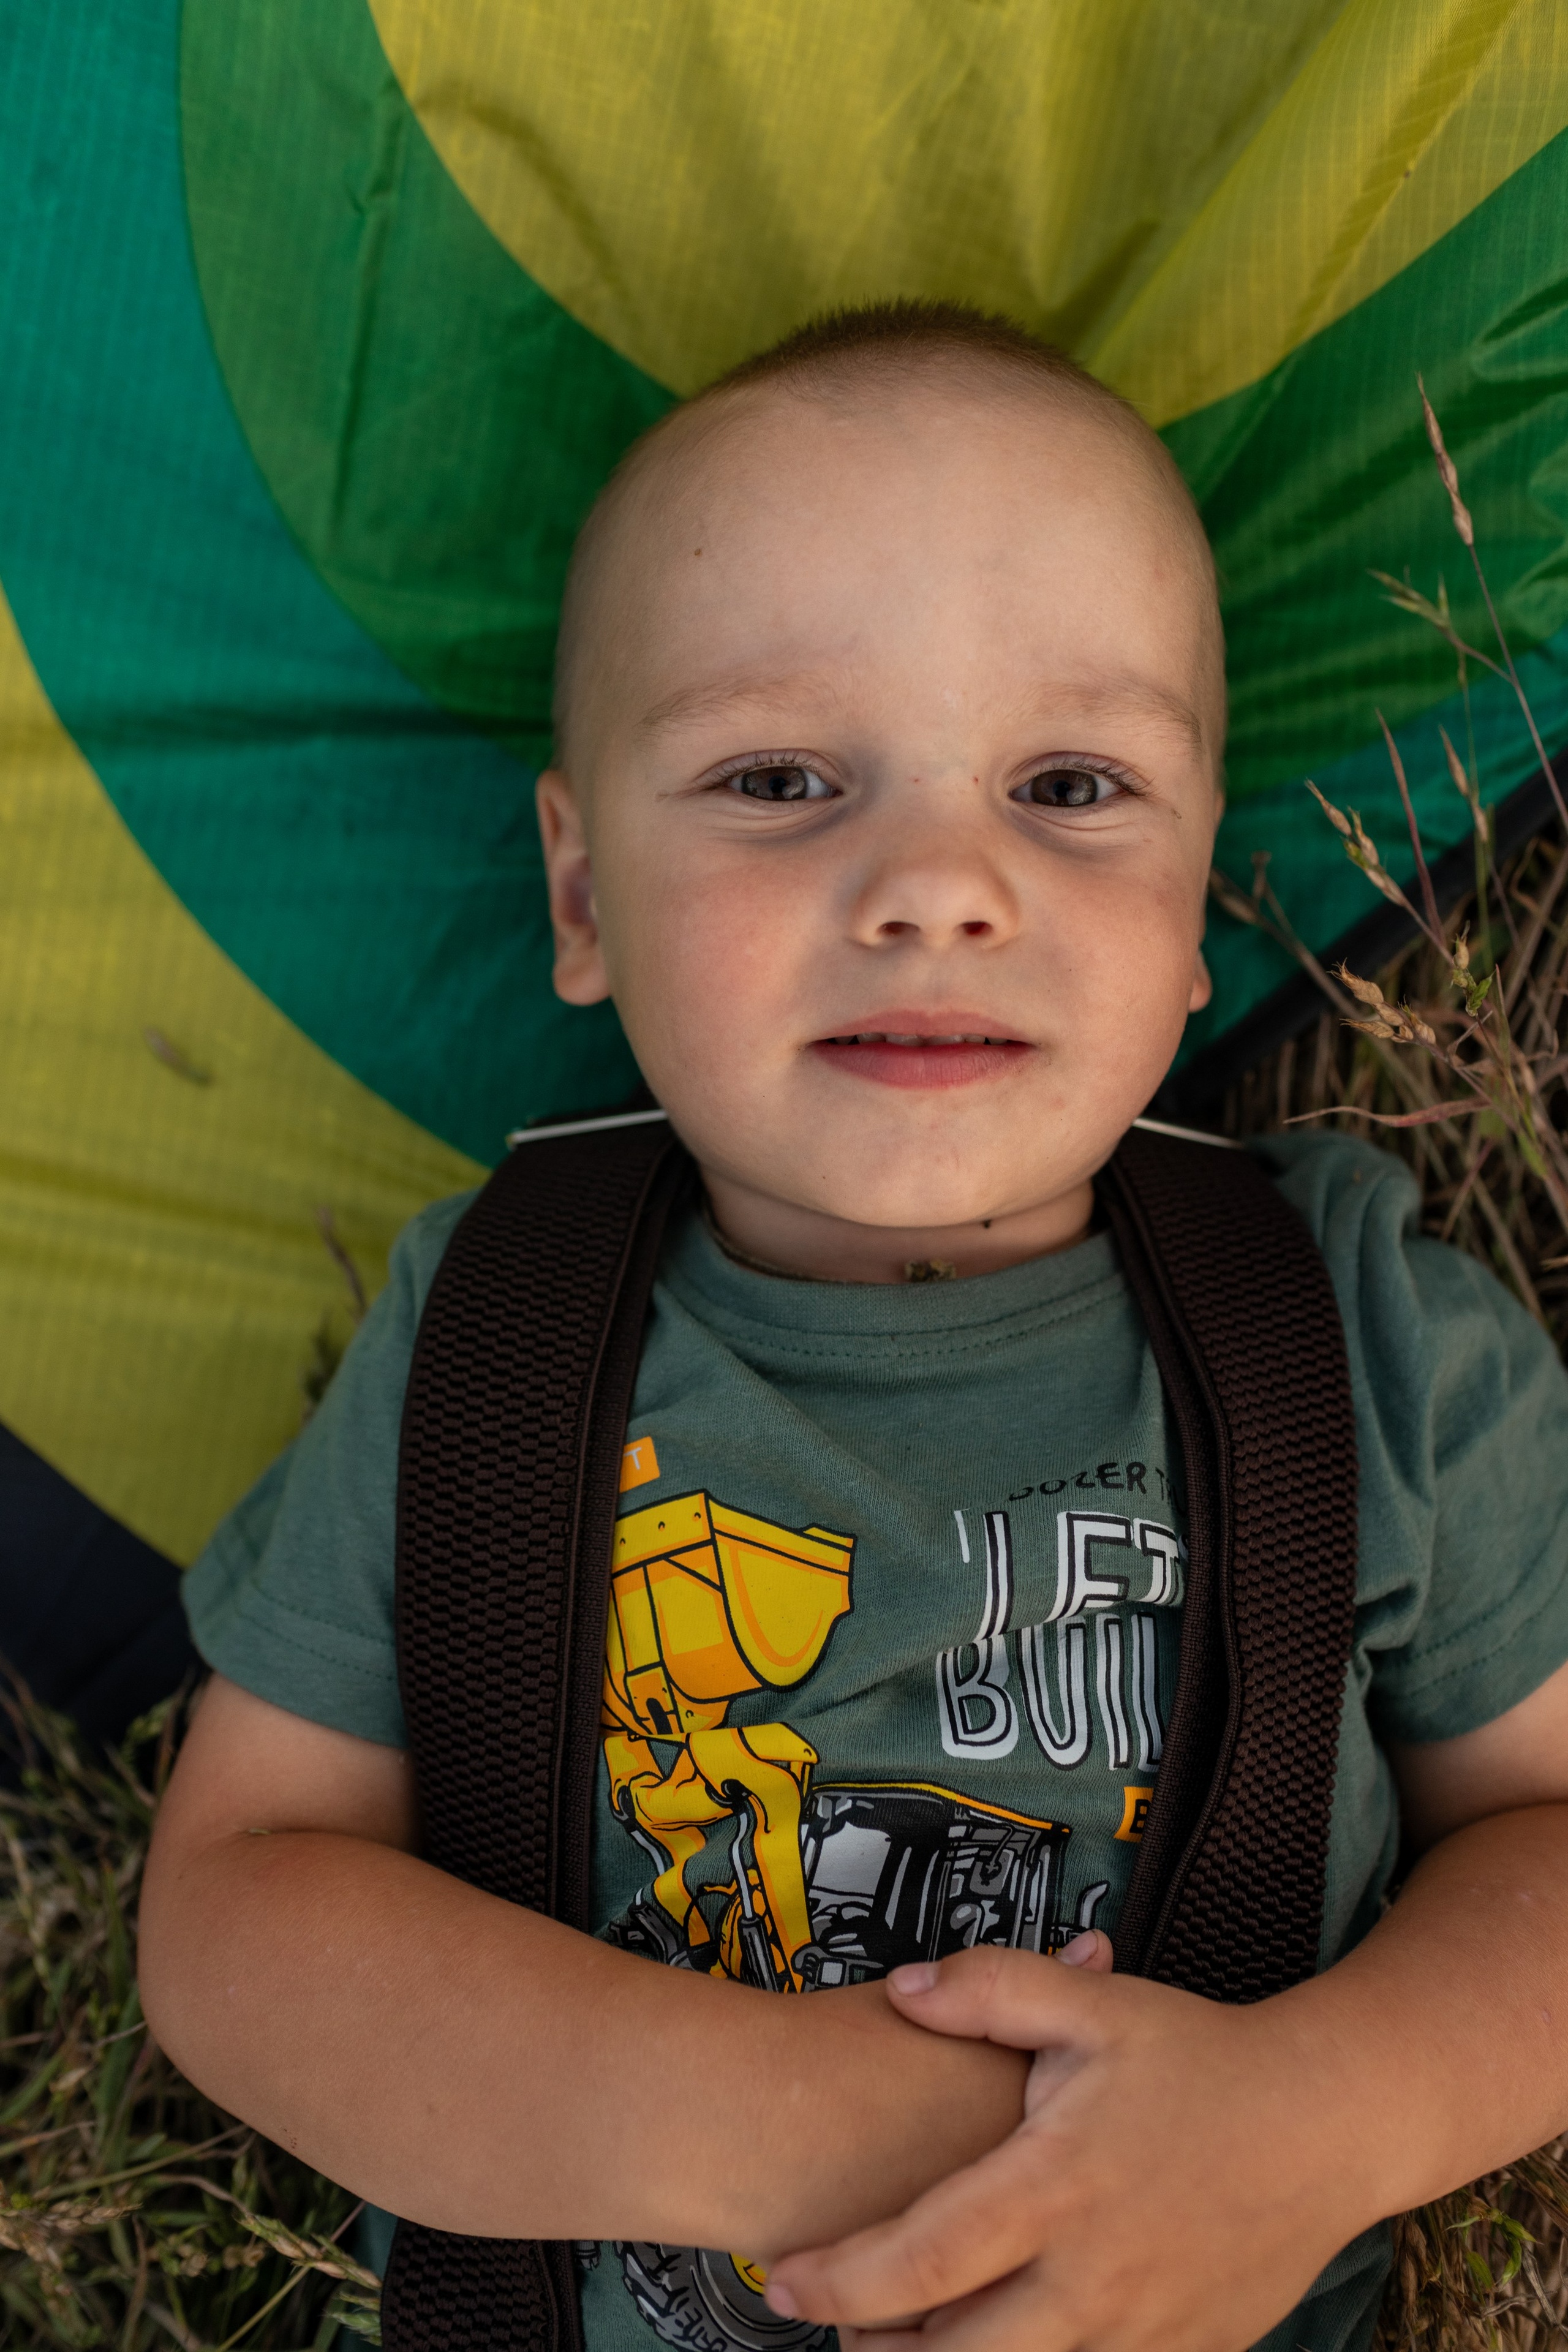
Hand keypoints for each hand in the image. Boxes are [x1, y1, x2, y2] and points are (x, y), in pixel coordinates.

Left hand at [764, 1941, 1370, 2351]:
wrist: (1325, 2123)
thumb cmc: (1202, 2059)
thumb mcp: (1094, 2005)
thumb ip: (990, 1989)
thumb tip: (901, 1990)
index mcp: (1056, 2188)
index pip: (920, 2259)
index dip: (836, 2280)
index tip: (777, 2278)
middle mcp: (1091, 2279)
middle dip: (874, 2349)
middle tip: (830, 2318)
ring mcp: (1139, 2333)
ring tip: (898, 2335)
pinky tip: (994, 2337)